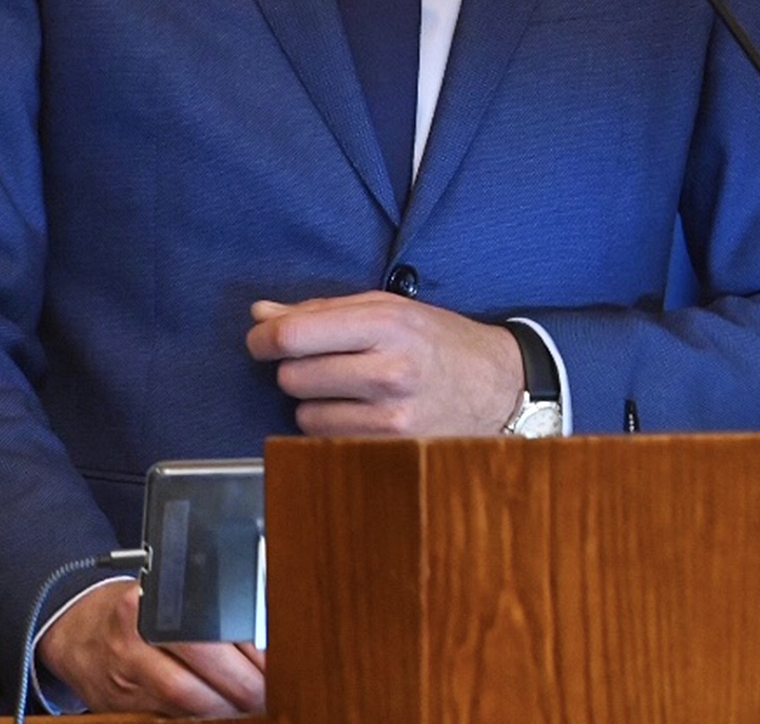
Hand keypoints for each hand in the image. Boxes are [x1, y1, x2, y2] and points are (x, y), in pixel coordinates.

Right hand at [37, 577, 265, 717]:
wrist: (77, 631)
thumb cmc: (130, 609)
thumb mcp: (160, 592)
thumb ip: (200, 610)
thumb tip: (261, 634)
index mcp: (142, 607)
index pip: (203, 638)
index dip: (244, 656)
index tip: (270, 663)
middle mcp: (129, 647)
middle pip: (192, 684)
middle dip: (238, 693)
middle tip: (266, 691)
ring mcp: (123, 683)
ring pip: (183, 709)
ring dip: (223, 711)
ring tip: (249, 703)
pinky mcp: (120, 708)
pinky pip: (168, 719)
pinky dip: (198, 718)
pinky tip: (218, 711)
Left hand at [245, 291, 523, 435]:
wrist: (498, 387)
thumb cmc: (437, 341)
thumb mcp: (387, 308)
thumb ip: (321, 310)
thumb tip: (261, 313)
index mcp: (386, 324)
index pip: (294, 335)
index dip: (263, 338)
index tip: (260, 340)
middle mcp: (389, 371)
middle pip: (292, 376)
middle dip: (296, 369)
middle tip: (323, 363)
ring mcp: (391, 417)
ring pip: (304, 414)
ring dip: (314, 403)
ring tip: (350, 390)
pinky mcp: (392, 451)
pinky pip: (327, 442)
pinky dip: (332, 429)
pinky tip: (361, 414)